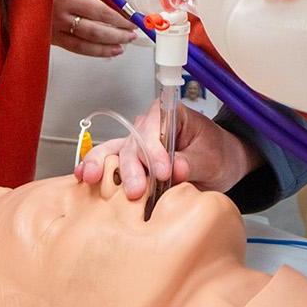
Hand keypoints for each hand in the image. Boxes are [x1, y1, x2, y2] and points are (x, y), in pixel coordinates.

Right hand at [50, 0, 137, 57]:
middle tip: (131, 35)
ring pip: (84, 44)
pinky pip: (72, 47)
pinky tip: (103, 52)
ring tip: (121, 47)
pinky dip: (90, 51)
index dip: (118, 18)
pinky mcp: (47, 38)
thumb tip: (111, 0)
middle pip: (95, 30)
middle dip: (116, 35)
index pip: (100, 10)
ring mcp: (52, 29)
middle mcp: (59, 16)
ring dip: (106, 47)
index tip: (131, 20)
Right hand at [75, 99, 259, 199]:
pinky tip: (84, 177)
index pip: (155, 127)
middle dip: (131, 167)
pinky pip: (113, 164)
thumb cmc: (218, 154)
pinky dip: (99, 170)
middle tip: (136, 191)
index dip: (155, 150)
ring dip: (105, 166)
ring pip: (117, 152)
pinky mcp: (134, 163)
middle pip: (133, 143)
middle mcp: (150, 127)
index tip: (164, 172)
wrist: (222, 166)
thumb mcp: (212, 158)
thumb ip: (193, 162)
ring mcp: (140, 145)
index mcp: (170, 116)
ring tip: (92, 178)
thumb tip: (176, 168)